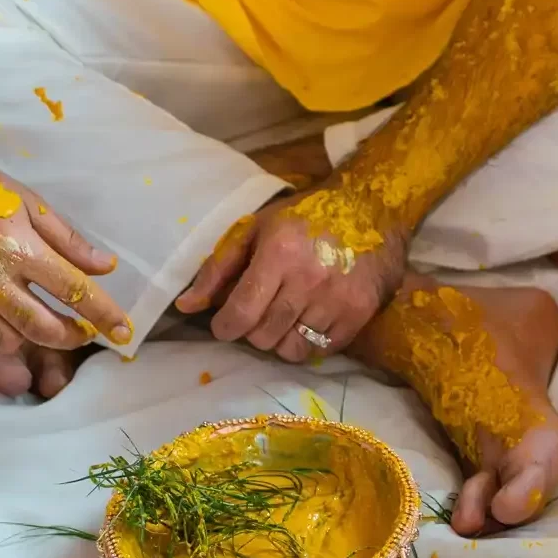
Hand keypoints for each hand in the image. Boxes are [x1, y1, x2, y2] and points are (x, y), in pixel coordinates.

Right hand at [0, 143, 129, 398]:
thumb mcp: (28, 202)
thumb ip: (67, 239)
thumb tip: (104, 268)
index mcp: (16, 247)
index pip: (73, 291)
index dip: (104, 315)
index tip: (124, 332)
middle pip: (42, 329)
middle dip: (70, 336)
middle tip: (82, 333)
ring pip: (5, 343)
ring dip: (27, 338)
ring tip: (34, 320)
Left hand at [174, 191, 408, 362]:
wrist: (372, 206)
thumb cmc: (306, 215)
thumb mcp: (257, 228)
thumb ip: (219, 267)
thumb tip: (186, 306)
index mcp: (278, 254)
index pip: (240, 315)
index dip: (224, 326)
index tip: (226, 321)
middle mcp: (309, 280)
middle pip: (262, 337)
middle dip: (252, 330)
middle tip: (260, 312)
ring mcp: (337, 299)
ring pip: (291, 349)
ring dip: (280, 338)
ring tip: (285, 317)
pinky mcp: (360, 313)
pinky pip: (321, 351)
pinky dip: (309, 342)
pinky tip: (309, 320)